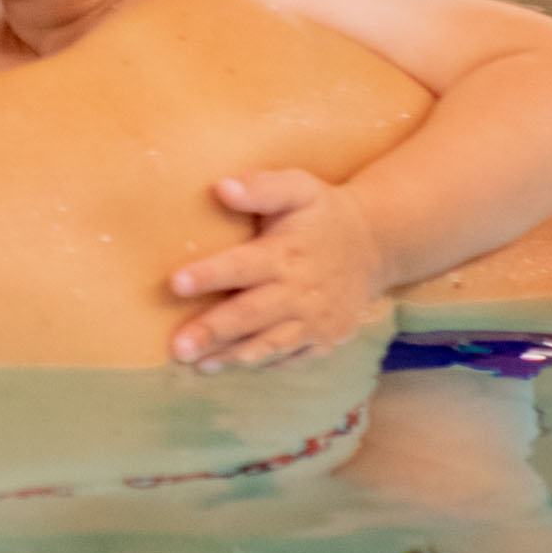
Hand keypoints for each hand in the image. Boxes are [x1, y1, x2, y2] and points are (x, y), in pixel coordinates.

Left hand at [167, 169, 380, 369]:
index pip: (241, 266)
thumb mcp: (298, 188)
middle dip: (212, 331)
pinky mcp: (326, 339)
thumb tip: (221, 188)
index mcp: (286, 254)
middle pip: (250, 315)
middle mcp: (300, 292)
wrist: (375, 245)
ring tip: (197, 365)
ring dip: (231, 356)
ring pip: (268, 344)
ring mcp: (316, 321)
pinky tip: (230, 364)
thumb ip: (261, 188)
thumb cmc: (323, 213)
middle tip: (177, 348)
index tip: (175, 284)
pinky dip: (262, 363)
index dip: (209, 275)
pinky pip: (291, 357)